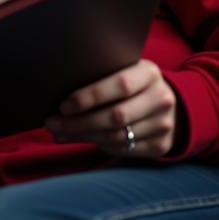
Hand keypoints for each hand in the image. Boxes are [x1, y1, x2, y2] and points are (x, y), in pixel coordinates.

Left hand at [45, 59, 179, 157]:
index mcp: (149, 73)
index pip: (120, 85)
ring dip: (83, 136)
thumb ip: (101, 75)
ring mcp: (164, 124)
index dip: (90, 97)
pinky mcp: (161, 145)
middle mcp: (161, 99)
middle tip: (52, 123)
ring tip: (58, 133)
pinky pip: (124, 149)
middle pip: (117, 116)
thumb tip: (57, 87)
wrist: (166, 103)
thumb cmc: (131, 82)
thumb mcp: (123, 69)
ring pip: (118, 136)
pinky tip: (77, 139)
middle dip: (79, 122)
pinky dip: (97, 145)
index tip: (63, 105)